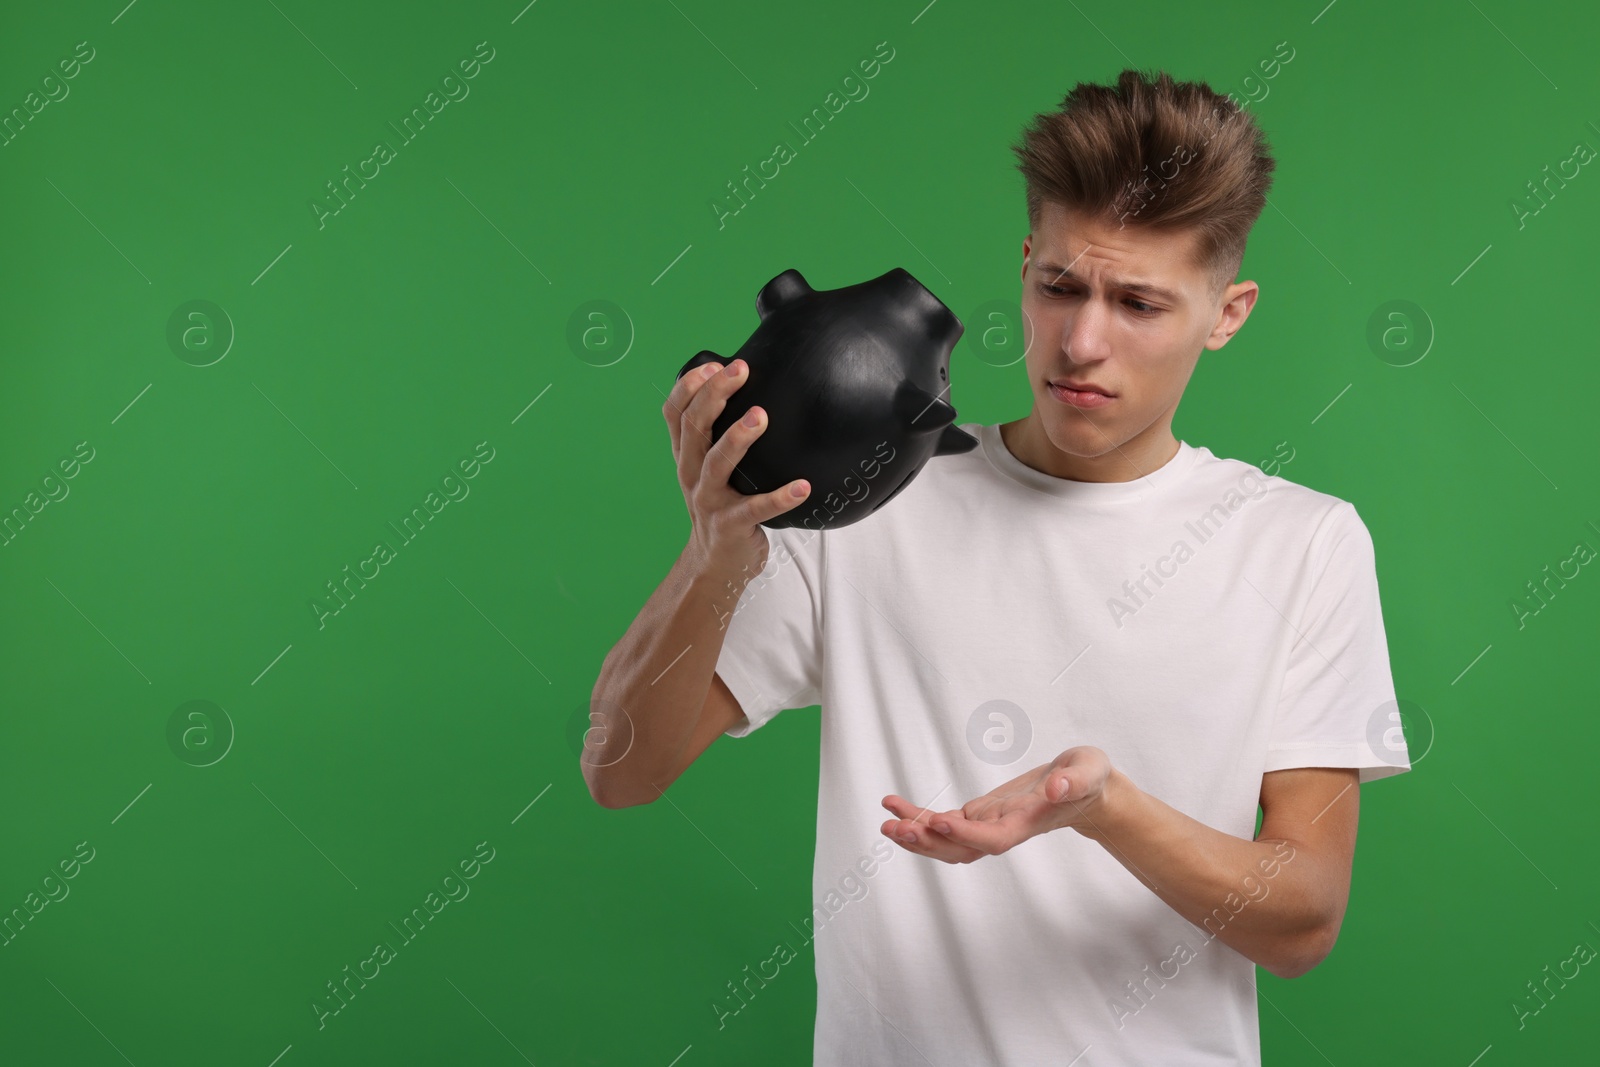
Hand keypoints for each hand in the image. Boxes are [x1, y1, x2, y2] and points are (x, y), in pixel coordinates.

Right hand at [663, 357, 810, 575]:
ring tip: (760, 417)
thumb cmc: (721, 506)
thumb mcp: (709, 470)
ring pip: (717, 464)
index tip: (714, 364)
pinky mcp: (731, 525)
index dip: (689, 386)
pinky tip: (802, 486)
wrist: (715, 564)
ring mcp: (709, 501)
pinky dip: (781, 497)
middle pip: (694, 428)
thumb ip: (718, 438)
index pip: (674, 414)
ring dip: (737, 438)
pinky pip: (757, 509)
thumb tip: (750, 393)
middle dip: (714, 395)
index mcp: (686, 457)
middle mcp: (692, 474)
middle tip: (740, 371)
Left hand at [880, 746, 1114, 863]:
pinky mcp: (981, 815)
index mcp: (1028, 823)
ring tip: (886, 821)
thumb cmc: (1089, 780)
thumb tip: (1056, 788)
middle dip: (927, 842)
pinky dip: (920, 818)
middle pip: (961, 849)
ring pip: (947, 841)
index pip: (994, 839)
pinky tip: (896, 808)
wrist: (1086, 792)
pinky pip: (945, 823)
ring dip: (917, 835)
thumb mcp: (1089, 772)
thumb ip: (1076, 781)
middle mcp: (1004, 830)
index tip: (939, 819)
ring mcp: (990, 825)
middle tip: (893, 828)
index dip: (965, 834)